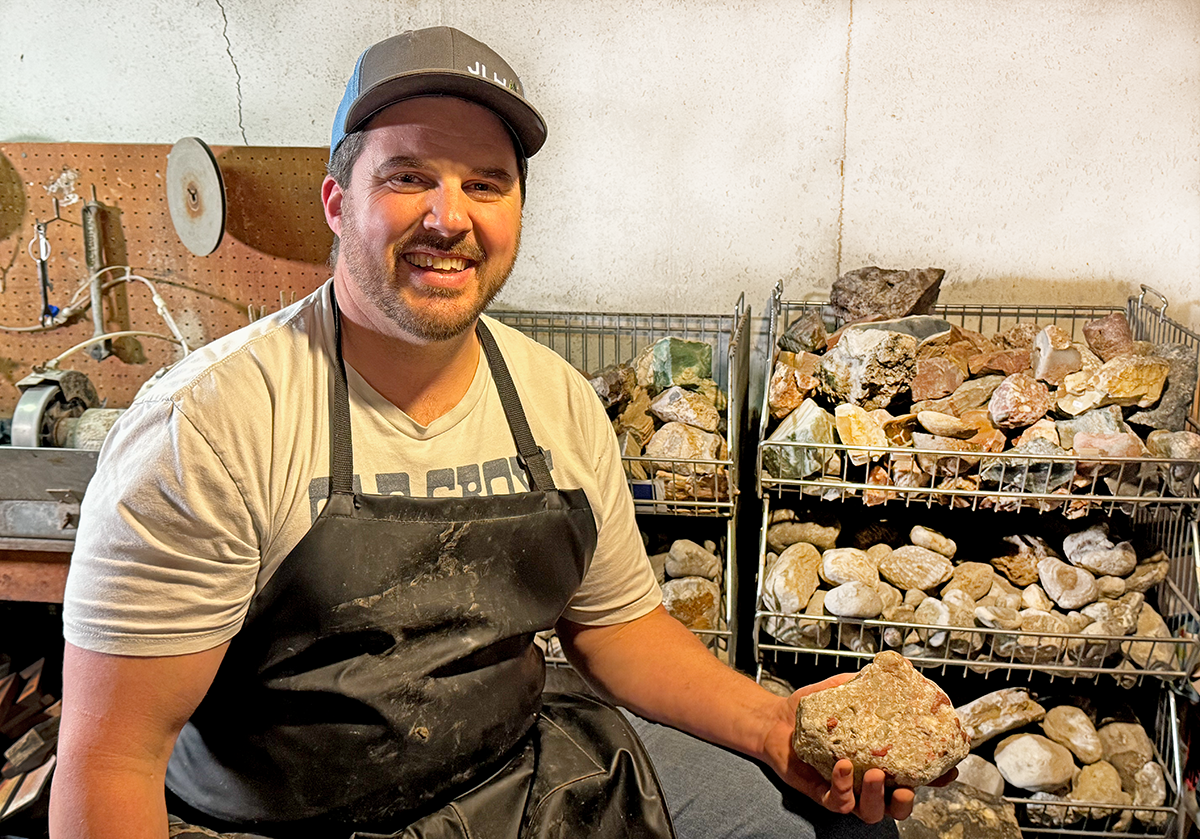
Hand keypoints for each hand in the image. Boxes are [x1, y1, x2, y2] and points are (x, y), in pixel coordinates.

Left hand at [758, 673, 947, 822]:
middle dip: (908, 802)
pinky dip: (843, 788)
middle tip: (907, 786)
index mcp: (880, 759)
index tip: (948, 769)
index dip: (935, 777)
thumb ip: (868, 685)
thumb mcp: (844, 691)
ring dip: (878, 799)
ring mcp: (846, 789)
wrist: (776, 719)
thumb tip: (893, 671)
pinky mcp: (822, 793)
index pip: (915, 775)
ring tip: (874, 775)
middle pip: (898, 807)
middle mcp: (867, 780)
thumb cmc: (813, 710)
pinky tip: (841, 767)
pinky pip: (838, 802)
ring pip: (871, 812)